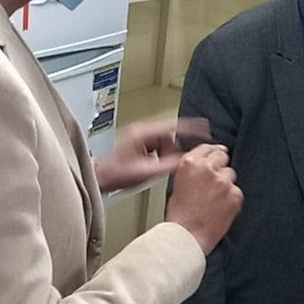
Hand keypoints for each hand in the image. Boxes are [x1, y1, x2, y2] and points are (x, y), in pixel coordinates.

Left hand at [93, 118, 211, 191]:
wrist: (100, 179)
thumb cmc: (116, 175)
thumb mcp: (146, 172)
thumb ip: (168, 165)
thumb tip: (185, 160)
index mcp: (143, 133)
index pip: (173, 125)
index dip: (191, 126)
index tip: (204, 126)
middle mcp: (142, 132)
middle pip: (170, 136)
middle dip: (174, 150)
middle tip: (172, 163)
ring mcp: (140, 138)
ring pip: (165, 143)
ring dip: (167, 155)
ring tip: (160, 167)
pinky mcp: (139, 145)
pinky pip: (158, 148)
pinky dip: (161, 157)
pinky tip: (156, 166)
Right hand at [165, 144, 242, 254]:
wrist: (187, 236)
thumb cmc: (179, 216)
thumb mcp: (177, 184)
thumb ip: (192, 170)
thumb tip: (205, 163)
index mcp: (190, 163)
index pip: (207, 148)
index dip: (212, 153)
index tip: (216, 155)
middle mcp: (207, 168)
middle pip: (222, 156)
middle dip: (220, 166)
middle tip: (215, 181)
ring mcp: (223, 181)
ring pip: (231, 174)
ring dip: (226, 183)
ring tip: (214, 200)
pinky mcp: (235, 194)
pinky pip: (237, 191)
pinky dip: (232, 199)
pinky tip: (220, 208)